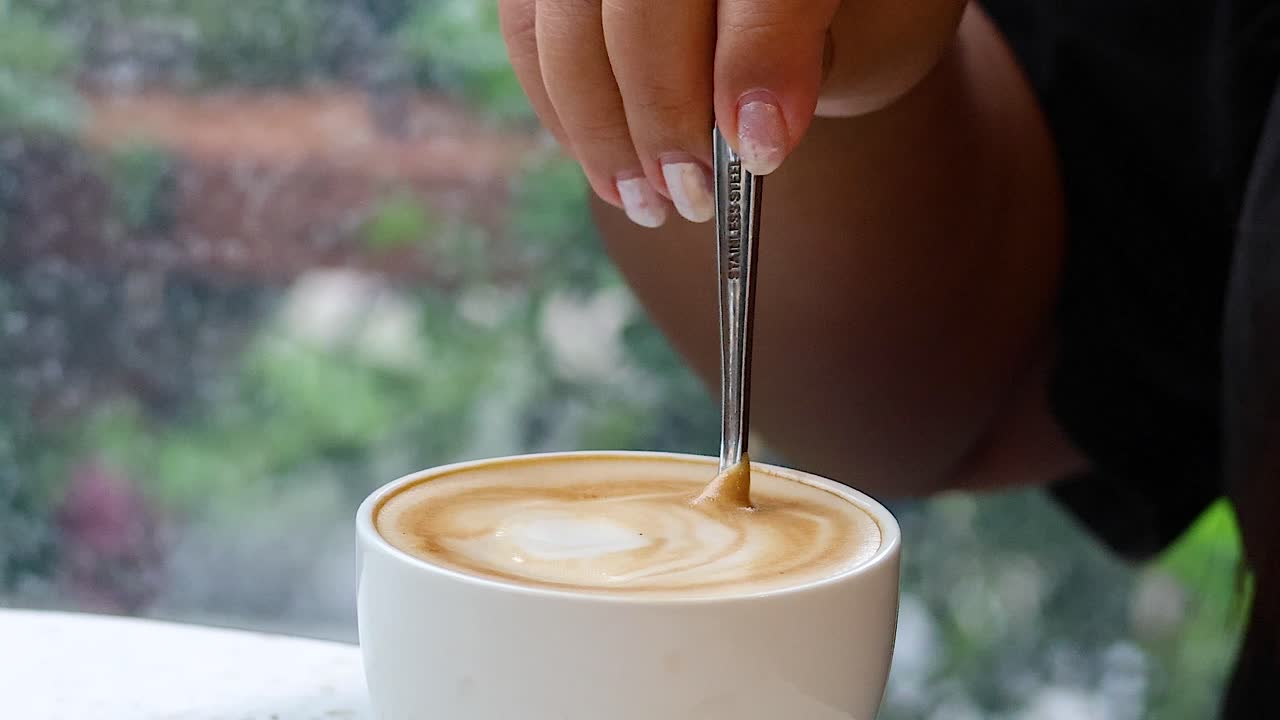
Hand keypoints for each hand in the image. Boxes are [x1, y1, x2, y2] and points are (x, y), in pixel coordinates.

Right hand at [499, 0, 965, 226]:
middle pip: (643, 7)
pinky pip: (527, 30)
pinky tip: (605, 165)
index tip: (762, 152)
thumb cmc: (814, 4)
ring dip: (601, 128)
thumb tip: (757, 141)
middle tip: (692, 196)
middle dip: (663, 114)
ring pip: (567, 26)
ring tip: (644, 202)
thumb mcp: (849, 18)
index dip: (757, 64)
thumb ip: (798, 53)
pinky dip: (560, 106)